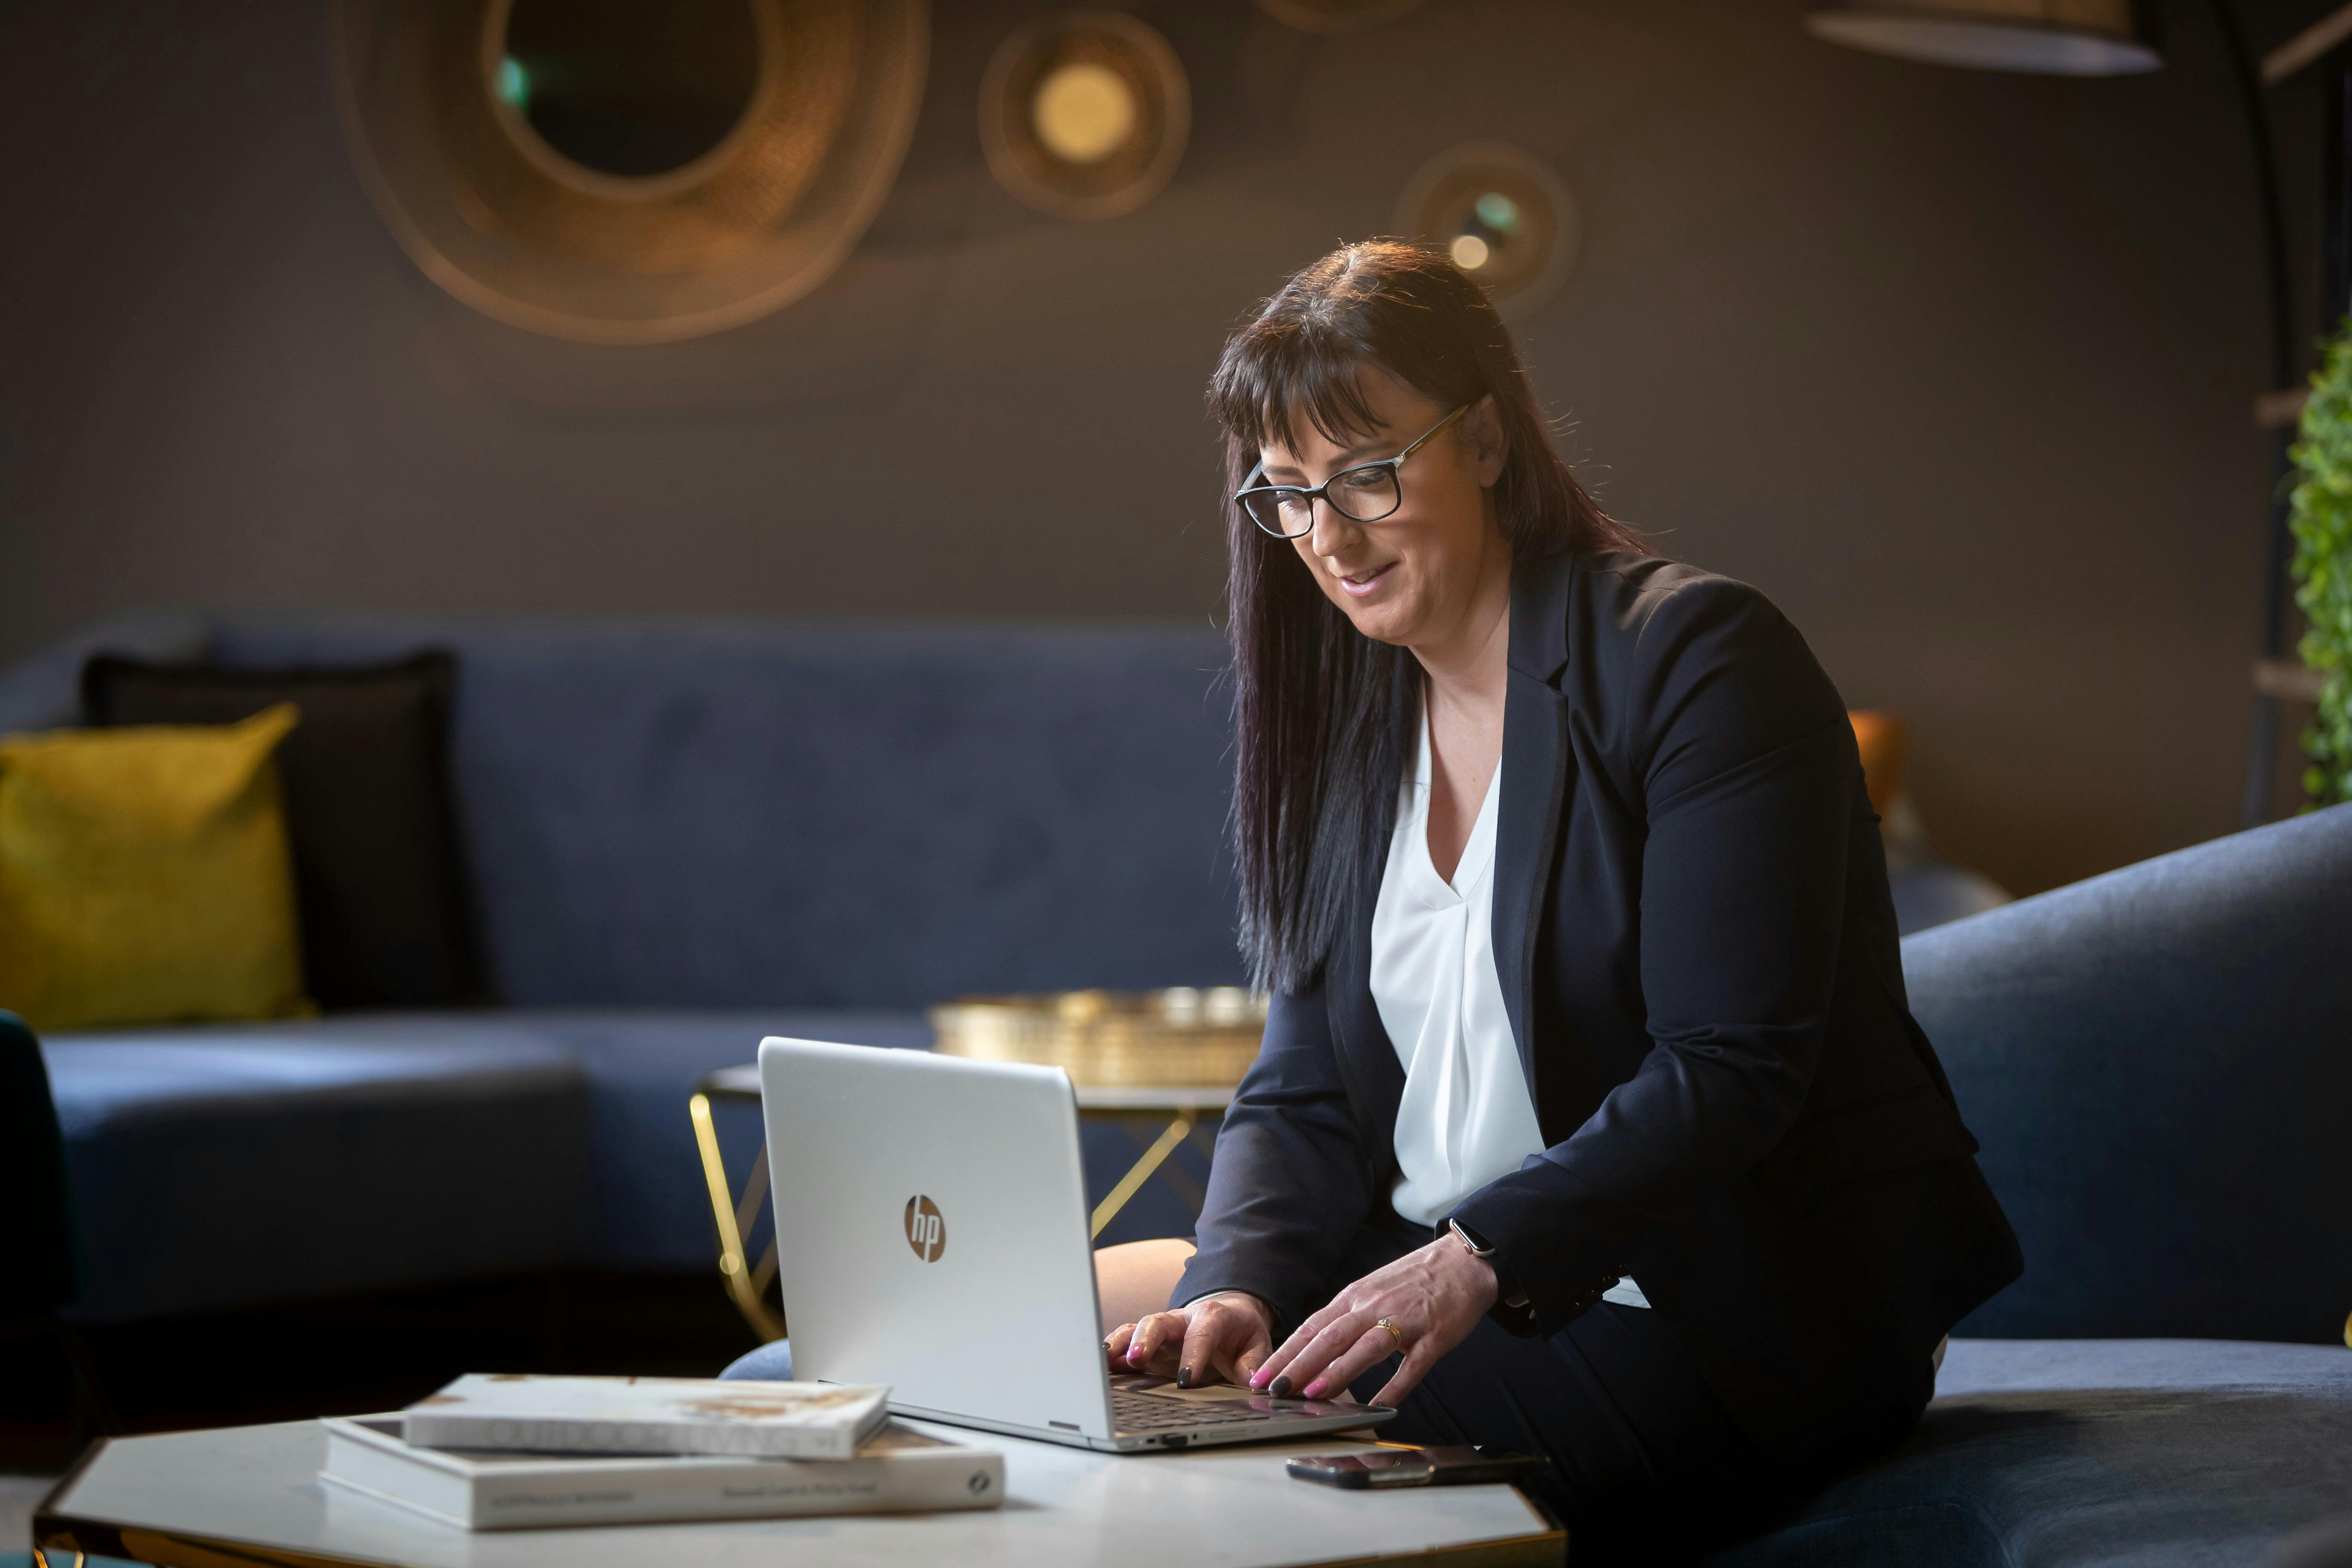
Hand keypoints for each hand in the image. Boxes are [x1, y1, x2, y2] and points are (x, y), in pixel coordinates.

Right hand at [1103, 1291, 1274, 1388]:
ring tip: (1103, 1361)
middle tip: (1136, 1359)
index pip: (1201, 1334)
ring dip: (1121, 1344)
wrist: (1231, 1313)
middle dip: (1146, 1339)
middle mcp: (1182, 1319)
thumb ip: (1254, 1363)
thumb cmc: (1242, 1332)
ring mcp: (1163, 1329)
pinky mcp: (1150, 1341)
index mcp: (1212, 1317)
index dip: (1193, 1355)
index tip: (1186, 1380)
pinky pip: (1128, 1340)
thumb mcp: (1258, 1345)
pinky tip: (1099, 1365)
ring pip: (1137, 1328)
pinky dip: (1114, 1351)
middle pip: (1158, 1322)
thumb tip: (1253, 1382)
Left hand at [1248, 1236, 1495, 1408]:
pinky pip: (1411, 1366)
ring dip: (1337, 1372)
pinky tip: (1378, 1407)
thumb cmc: (1413, 1282)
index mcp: (1355, 1297)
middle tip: (1274, 1390)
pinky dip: (1394, 1387)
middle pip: (1329, 1337)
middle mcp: (1373, 1306)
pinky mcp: (1433, 1336)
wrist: (1463, 1262)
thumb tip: (1314, 1353)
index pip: (1311, 1327)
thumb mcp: (1372, 1293)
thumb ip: (1346, 1320)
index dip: (1285, 1352)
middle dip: (1298, 1365)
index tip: (1261, 1375)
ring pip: (1364, 1348)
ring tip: (1312, 1394)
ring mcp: (1404, 1320)